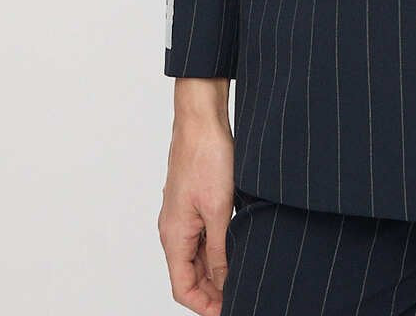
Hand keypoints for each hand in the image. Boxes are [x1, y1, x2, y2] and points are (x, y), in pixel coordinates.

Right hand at [158, 87, 235, 312]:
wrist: (201, 118)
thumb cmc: (205, 156)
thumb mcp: (218, 209)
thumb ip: (219, 250)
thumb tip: (223, 282)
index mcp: (174, 235)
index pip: (183, 287)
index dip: (204, 305)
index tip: (228, 309)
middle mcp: (173, 229)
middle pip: (188, 275)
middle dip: (212, 290)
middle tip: (240, 294)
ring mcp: (182, 215)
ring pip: (195, 256)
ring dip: (214, 270)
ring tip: (242, 275)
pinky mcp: (192, 201)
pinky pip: (200, 236)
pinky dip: (215, 249)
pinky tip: (235, 247)